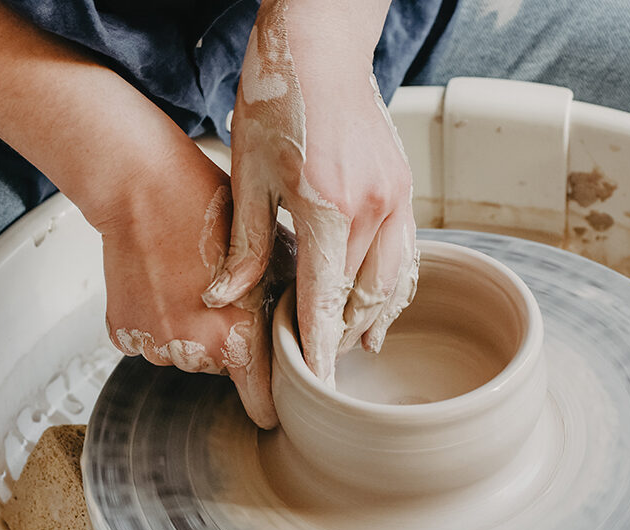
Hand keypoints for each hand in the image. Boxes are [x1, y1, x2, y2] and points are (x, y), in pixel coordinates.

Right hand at [98, 142, 293, 428]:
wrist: (143, 187)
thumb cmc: (213, 213)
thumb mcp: (276, 257)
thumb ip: (294, 306)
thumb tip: (314, 334)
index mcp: (236, 341)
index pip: (261, 405)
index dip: (271, 403)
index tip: (275, 402)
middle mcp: (193, 354)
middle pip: (222, 370)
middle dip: (229, 344)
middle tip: (226, 297)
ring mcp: (154, 346)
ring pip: (186, 355)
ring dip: (192, 333)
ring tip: (192, 283)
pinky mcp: (123, 333)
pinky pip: (151, 341)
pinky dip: (159, 322)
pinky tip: (163, 284)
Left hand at [202, 0, 418, 384]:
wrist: (320, 44)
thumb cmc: (277, 99)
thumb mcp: (248, 172)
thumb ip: (245, 242)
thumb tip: (224, 296)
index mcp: (326, 207)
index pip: (325, 300)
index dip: (320, 348)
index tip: (319, 384)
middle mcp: (370, 209)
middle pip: (361, 299)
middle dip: (342, 337)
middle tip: (324, 364)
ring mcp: (394, 199)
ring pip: (391, 283)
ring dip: (373, 318)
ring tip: (358, 346)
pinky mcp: (402, 189)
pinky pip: (405, 255)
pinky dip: (393, 287)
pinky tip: (382, 305)